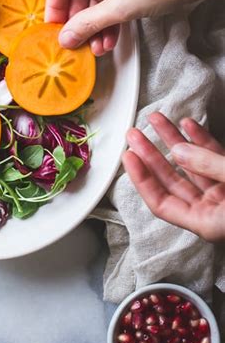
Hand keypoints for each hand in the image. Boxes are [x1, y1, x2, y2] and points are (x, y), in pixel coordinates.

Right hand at [45, 0, 223, 54]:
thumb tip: (66, 37)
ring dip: (96, 18)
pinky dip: (110, 8)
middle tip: (78, 41)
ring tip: (100, 44)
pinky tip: (113, 32)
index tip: (55, 29)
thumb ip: (86, 24)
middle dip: (80, 18)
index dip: (55, 8)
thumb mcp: (118, 9)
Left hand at [123, 112, 224, 242]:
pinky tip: (188, 124)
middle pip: (171, 181)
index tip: (128, 155)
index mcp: (206, 223)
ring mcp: (224, 196)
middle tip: (134, 134)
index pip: (160, 202)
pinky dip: (202, 141)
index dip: (141, 179)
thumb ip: (209, 167)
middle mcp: (211, 211)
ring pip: (192, 166)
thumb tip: (178, 151)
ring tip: (157, 119)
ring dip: (175, 141)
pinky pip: (214, 159)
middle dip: (151, 154)